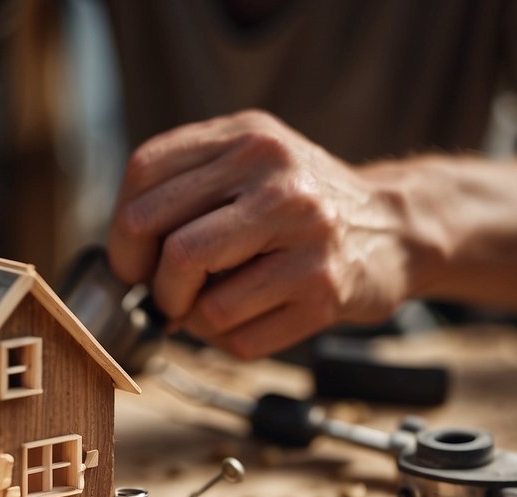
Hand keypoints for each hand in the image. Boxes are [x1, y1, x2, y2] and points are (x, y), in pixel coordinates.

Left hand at [107, 111, 411, 358]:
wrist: (395, 229)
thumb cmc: (302, 206)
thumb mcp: (250, 164)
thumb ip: (187, 187)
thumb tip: (121, 255)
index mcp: (249, 139)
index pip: (145, 174)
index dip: (121, 230)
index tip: (132, 257)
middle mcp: (278, 181)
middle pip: (169, 245)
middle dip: (151, 283)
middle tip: (163, 293)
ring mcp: (305, 238)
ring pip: (200, 302)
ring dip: (190, 318)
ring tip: (210, 305)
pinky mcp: (322, 292)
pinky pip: (235, 336)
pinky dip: (224, 338)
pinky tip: (247, 316)